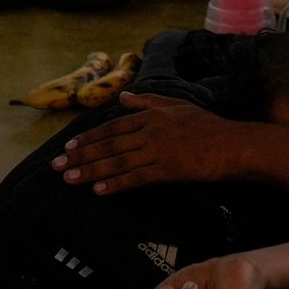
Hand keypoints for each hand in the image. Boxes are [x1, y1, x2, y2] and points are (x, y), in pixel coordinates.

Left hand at [56, 92, 251, 193]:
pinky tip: (99, 191)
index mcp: (150, 116)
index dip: (88, 138)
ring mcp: (157, 152)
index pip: (112, 128)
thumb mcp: (175, 105)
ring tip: (69, 179)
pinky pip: (136, 178)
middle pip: (108, 145)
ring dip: (90, 171)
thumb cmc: (206, 125)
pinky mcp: (167, 170)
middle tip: (57, 166)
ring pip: (117, 162)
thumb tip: (121, 97)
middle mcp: (150, 132)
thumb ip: (146, 101)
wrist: (232, 144)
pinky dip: (116, 184)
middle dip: (80, 156)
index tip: (68, 147)